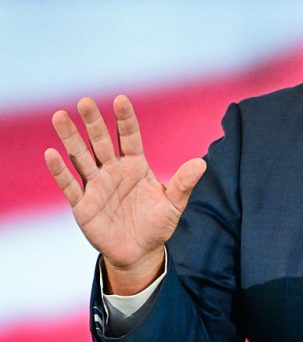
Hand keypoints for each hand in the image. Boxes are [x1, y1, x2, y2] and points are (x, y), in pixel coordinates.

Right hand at [44, 95, 205, 293]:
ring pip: (81, 157)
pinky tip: (50, 153)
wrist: (139, 252)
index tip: (121, 99)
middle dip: (94, 122)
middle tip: (85, 101)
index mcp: (136, 165)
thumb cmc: (157, 223)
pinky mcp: (82, 205)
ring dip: (71, 138)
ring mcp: (96, 186)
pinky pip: (69, 185)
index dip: (125, 119)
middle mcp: (113, 170)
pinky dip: (60, 170)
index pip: (129, 137)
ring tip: (60, 116)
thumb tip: (202, 164)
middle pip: (102, 141)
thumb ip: (184, 183)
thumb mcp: (173, 203)